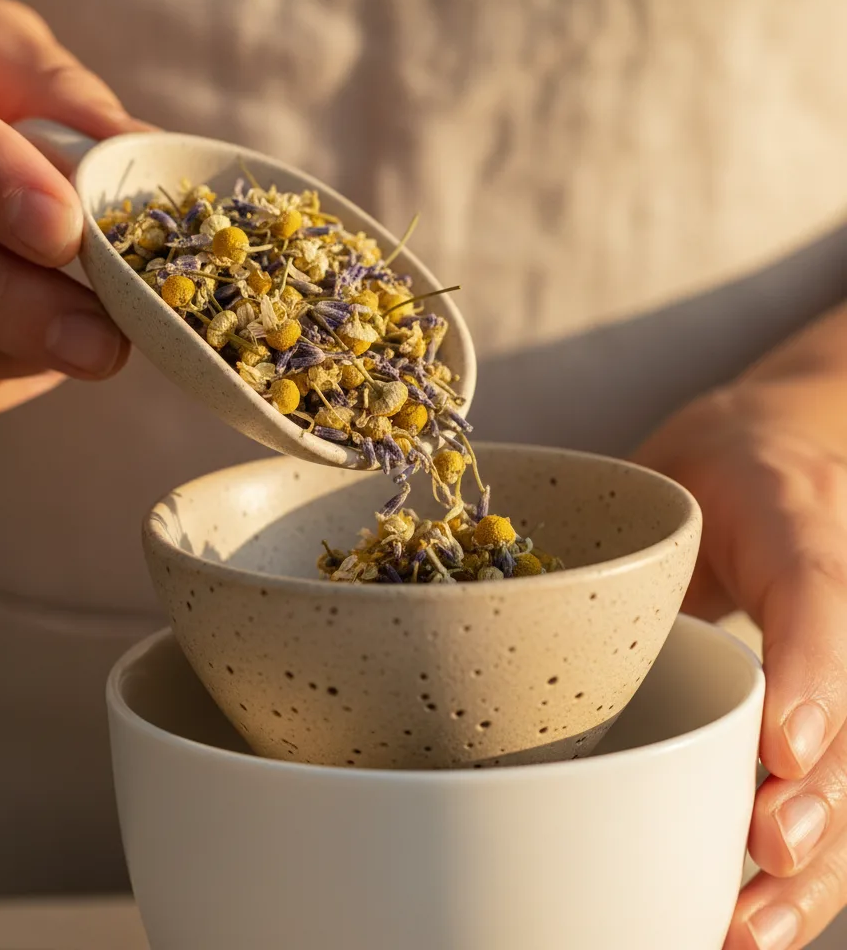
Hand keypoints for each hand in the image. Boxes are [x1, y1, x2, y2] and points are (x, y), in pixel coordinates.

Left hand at [634, 373, 846, 949]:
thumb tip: (532, 626)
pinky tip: (753, 917)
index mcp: (798, 524)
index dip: (815, 677)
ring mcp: (838, 650)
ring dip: (812, 865)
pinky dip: (797, 858)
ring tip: (751, 930)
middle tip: (767, 853)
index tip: (782, 754)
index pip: (820, 595)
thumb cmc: (713, 465)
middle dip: (820, 799)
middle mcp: (836, 592)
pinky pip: (822, 774)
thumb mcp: (671, 474)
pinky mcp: (821, 697)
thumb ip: (634, 547)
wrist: (779, 446)